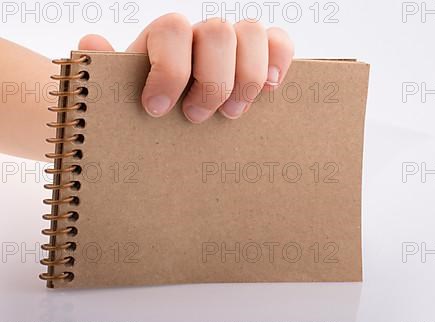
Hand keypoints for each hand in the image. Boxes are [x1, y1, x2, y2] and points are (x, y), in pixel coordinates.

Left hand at [78, 13, 293, 122]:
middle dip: (212, 82)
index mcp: (168, 37)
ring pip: (253, 33)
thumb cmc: (153, 106)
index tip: (158, 109)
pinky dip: (278, 63)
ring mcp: (234, 43)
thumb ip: (108, 70)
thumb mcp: (123, 94)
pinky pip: (280, 43)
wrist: (173, 115)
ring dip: (246, 78)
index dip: (169, 70)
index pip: (174, 29)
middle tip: (197, 118)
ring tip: (232, 114)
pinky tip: (268, 91)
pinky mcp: (263, 56)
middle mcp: (202, 34)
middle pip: (219, 32)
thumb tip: (92, 42)